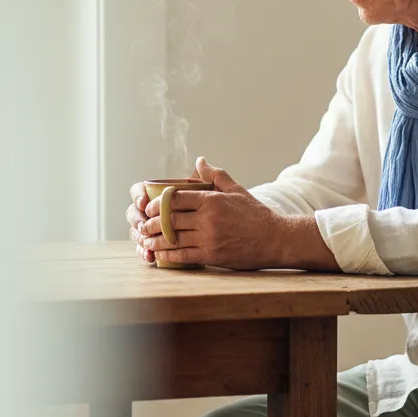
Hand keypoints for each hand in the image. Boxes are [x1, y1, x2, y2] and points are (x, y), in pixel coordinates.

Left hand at [136, 157, 287, 268]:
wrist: (275, 239)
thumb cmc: (255, 214)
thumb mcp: (236, 190)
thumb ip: (215, 175)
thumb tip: (199, 160)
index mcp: (212, 200)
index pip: (175, 198)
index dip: (157, 203)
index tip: (149, 207)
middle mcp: (208, 219)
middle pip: (170, 219)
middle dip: (152, 222)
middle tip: (142, 224)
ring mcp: (210, 238)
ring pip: (174, 239)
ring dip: (155, 240)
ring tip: (145, 241)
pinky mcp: (213, 256)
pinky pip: (184, 255)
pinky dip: (168, 255)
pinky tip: (159, 255)